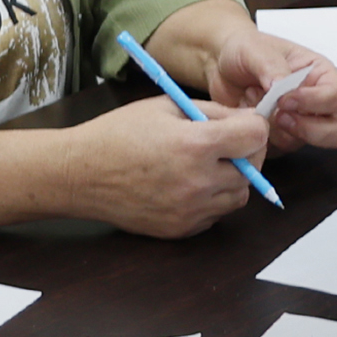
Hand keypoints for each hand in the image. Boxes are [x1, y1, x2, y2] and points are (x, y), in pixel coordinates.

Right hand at [57, 96, 264, 237]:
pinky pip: (215, 216)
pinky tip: (190, 184)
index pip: (255, 138)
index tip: (244, 125)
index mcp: (195, 145)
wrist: (81, 174)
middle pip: (253, 171)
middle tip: (227, 144)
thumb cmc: (119, 134)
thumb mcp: (167, 106)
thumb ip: (212, 112)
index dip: (253, 127)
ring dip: (233, 179)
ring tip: (206, 164)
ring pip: (238, 197)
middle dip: (246, 154)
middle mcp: (197, 182)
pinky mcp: (180, 230)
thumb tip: (247, 119)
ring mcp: (189, 211)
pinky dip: (212, 200)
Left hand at [202, 26, 336, 154]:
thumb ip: (270, 65)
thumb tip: (281, 86)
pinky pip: (279, 150)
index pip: (335, 95)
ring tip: (256, 108)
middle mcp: (314, 101)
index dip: (314, 102)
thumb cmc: (244, 50)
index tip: (285, 99)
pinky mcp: (279, 139)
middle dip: (309, 129)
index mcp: (318, 74)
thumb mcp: (254, 49)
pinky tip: (248, 117)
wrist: (219, 66)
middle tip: (279, 117)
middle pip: (335, 130)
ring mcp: (298, 123)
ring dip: (279, 131)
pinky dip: (263, 140)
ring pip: (306, 143)